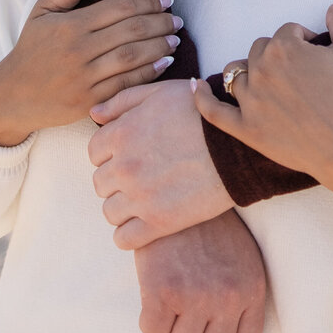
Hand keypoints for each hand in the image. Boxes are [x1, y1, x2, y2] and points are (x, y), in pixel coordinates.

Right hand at [0, 0, 181, 147]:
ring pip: (132, 57)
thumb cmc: (32, 48)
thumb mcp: (42, 10)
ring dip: (159, 46)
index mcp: (70, 25)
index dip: (147, 2)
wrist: (12, 96)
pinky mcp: (88, 102)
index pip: (119, 8)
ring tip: (175, 38)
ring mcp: (84, 78)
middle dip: (160, 23)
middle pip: (131, 31)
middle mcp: (78, 50)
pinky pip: (125, 84)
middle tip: (177, 19)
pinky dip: (149, 73)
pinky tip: (164, 62)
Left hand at [89, 79, 230, 246]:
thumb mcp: (161, 93)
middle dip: (117, 180)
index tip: (131, 155)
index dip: (112, 153)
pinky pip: (124, 239)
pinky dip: (130, 234)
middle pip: (101, 182)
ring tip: (146, 199)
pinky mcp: (159, 223)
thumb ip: (123, 101)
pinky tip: (146, 223)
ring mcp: (140, 197)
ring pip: (110, 211)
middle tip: (143, 176)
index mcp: (122, 134)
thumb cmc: (201, 113)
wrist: (238, 145)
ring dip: (123, 207)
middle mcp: (124, 166)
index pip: (94, 153)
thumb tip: (94, 113)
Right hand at [133, 212, 266, 332]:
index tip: (208, 324)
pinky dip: (149, 320)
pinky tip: (152, 294)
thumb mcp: (240, 255)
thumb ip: (238, 292)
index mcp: (251, 289)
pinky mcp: (162, 290)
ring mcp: (195, 296)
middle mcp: (228, 297)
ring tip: (169, 299)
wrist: (177, 185)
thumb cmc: (205, 225)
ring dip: (170, 329)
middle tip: (184, 315)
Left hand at [193, 5, 332, 198]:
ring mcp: (249, 102)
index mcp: (284, 48)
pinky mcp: (246, 130)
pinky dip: (202, 97)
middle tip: (300, 73)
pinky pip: (213, 111)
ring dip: (248, 71)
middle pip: (259, 50)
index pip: (287, 32)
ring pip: (236, 73)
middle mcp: (261, 71)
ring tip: (265, 79)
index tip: (319, 53)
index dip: (305, 40)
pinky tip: (196, 85)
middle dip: (278, 55)